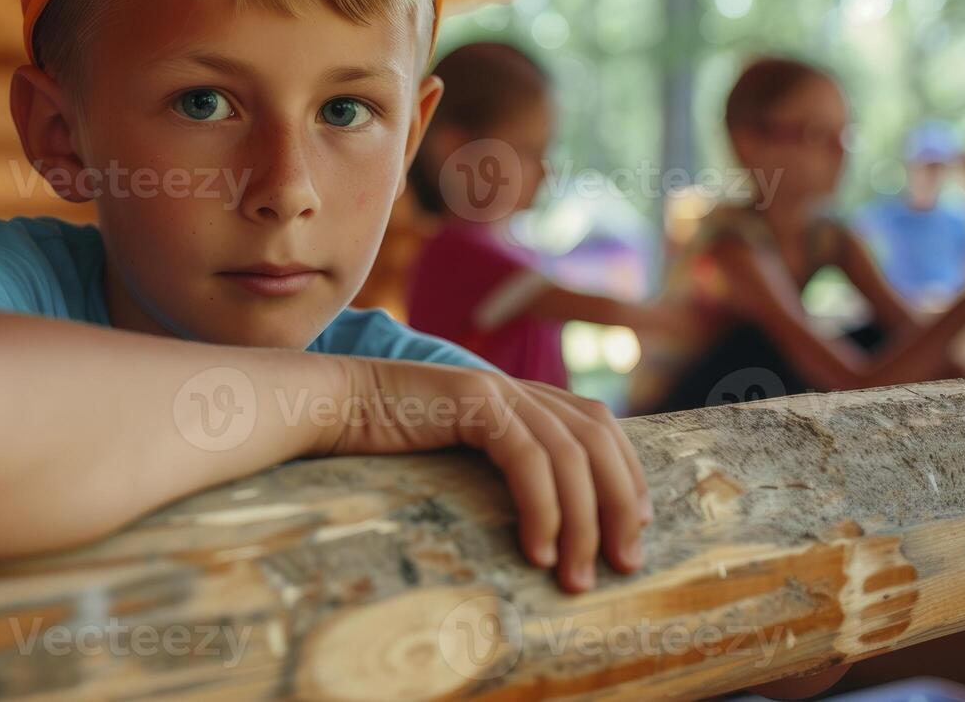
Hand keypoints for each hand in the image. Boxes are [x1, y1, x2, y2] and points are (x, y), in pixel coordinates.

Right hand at [317, 361, 649, 592]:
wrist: (328, 409)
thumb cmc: (384, 444)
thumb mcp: (456, 459)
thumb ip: (497, 467)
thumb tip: (542, 525)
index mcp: (518, 397)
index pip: (598, 425)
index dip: (629, 473)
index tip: (637, 529)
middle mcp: (515, 388)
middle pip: (598, 438)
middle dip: (621, 503)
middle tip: (625, 563)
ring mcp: (495, 388)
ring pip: (570, 455)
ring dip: (583, 522)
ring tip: (576, 576)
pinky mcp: (472, 400)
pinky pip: (527, 457)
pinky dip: (543, 508)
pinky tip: (538, 551)